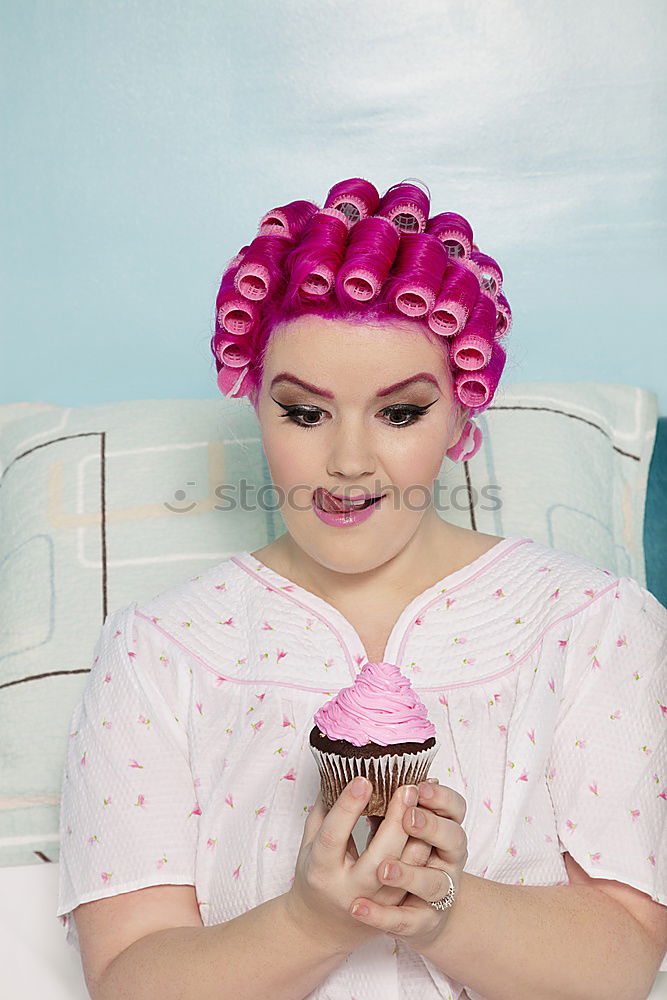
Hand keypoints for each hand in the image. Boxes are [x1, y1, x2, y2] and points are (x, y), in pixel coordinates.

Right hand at [285, 776, 435, 953]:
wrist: (322, 927)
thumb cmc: (315, 875)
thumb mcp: (309, 844)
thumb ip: (322, 810)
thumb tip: (336, 770)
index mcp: (321, 870)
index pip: (334, 836)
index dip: (348, 807)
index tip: (363, 779)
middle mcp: (350, 889)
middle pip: (380, 854)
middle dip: (397, 819)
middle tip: (407, 787)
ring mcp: (377, 902)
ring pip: (408, 868)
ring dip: (419, 832)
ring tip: (424, 799)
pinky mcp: (398, 908)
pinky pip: (419, 876)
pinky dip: (426, 847)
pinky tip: (431, 821)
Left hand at [348, 779, 467, 952]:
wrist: (410, 916)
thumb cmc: (402, 860)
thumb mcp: (403, 830)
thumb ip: (392, 805)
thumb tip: (367, 769)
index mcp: (445, 831)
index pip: (456, 808)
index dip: (442, 797)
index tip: (419, 786)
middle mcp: (447, 860)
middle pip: (453, 840)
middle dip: (430, 826)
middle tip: (407, 816)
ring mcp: (437, 896)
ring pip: (432, 884)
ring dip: (407, 874)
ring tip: (382, 869)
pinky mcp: (420, 925)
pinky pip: (404, 921)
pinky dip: (380, 916)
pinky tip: (357, 908)